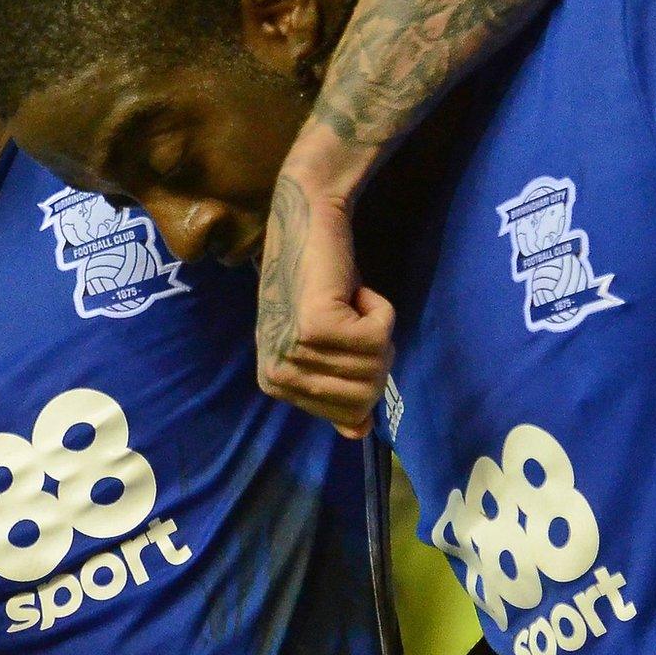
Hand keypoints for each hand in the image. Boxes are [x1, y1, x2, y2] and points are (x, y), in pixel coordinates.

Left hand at [255, 173, 395, 438]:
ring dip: (377, 326)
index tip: (344, 335)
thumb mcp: (324, 344)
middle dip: (376, 354)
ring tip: (348, 300)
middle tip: (352, 316)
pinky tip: (352, 290)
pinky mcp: (317, 328)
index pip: (349, 416)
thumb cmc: (319, 283)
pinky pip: (380, 337)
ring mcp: (295, 352)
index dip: (364, 373)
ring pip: (377, 366)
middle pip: (366, 396)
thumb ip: (337, 388)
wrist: (306, 222)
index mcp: (275, 385)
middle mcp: (278, 376)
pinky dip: (380, 308)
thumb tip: (358, 432)